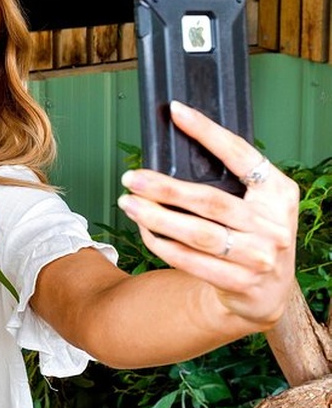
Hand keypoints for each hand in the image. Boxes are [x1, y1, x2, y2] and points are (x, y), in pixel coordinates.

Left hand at [117, 101, 299, 327]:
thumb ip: (230, 184)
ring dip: (156, 218)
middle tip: (132, 177)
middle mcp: (273, 224)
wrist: (267, 295)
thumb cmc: (251, 238)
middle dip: (165, 188)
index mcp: (279, 193)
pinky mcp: (240, 283)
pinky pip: (191, 261)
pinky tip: (144, 232)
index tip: (177, 112)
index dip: (208, 132)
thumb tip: (172, 154)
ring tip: (128, 204)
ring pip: (198, 233)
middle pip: (210, 200)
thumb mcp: (255, 206)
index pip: (241, 154)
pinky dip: (163, 245)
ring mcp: (259, 256)